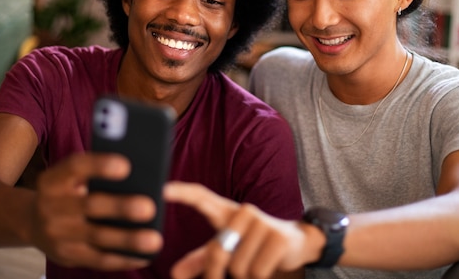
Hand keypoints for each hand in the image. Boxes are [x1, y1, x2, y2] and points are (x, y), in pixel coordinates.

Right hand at [30, 152, 162, 269]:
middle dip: (121, 207)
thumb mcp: (71, 176)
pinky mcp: (66, 256)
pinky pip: (98, 260)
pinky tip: (144, 256)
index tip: (126, 166)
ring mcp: (57, 234)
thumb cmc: (67, 191)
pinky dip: (123, 259)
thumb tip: (142, 176)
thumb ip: (98, 172)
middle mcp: (51, 206)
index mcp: (54, 179)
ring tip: (154, 240)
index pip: (75, 167)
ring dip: (128, 240)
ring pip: (97, 237)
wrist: (32, 221)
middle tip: (149, 207)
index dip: (100, 165)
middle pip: (90, 205)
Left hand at [164, 181, 317, 278]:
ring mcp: (263, 222)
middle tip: (229, 275)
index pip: (201, 197)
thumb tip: (175, 273)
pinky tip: (268, 265)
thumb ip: (202, 260)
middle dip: (219, 273)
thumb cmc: (253, 245)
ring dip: (244, 276)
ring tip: (255, 263)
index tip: (163, 188)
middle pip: (217, 252)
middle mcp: (243, 212)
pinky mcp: (279, 238)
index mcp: (226, 212)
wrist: (296, 244)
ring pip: (238, 267)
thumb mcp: (227, 249)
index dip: (182, 192)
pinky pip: (256, 271)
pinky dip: (259, 278)